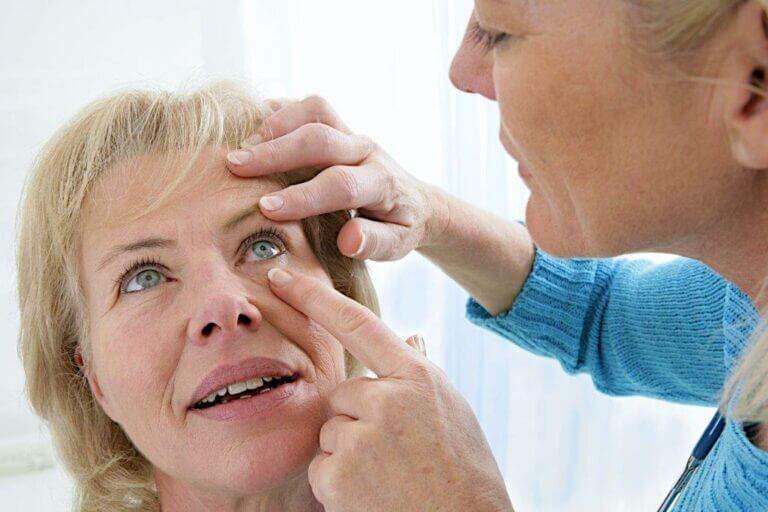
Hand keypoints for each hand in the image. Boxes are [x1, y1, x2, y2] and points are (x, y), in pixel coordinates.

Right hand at [226, 95, 447, 260]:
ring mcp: (351, 133)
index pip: (341, 184)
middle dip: (275, 151)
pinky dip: (277, 111)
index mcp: (382, 183)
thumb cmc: (400, 227)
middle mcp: (366, 150)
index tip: (267, 209)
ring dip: (274, 125)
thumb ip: (375, 243)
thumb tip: (349, 241)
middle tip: (235, 167)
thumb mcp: (398, 244)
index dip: (303, 196)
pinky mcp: (338, 125)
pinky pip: (307, 106)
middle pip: (320, 138)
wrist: (416, 201)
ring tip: (239, 149)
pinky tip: (248, 127)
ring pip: (314, 111)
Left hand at [266, 267, 513, 511]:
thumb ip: (419, 371)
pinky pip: (322, 467)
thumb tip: (410, 335)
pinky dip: (339, 484)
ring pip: (331, 432)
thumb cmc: (463, 469)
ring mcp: (361, 435)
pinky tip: (374, 495)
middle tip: (395, 452)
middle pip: (343, 393)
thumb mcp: (451, 410)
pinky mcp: (339, 474)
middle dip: (358, 419)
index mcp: (416, 376)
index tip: (279, 276)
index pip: (356, 322)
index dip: (312, 297)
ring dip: (350, 453)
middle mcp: (386, 398)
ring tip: (391, 476)